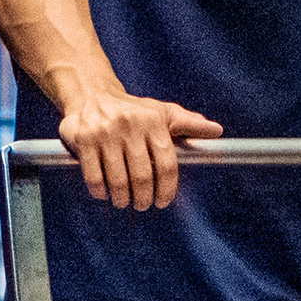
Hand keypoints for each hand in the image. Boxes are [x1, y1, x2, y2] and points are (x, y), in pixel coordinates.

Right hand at [57, 84, 222, 209]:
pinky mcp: (82, 140)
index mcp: (153, 121)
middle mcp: (129, 126)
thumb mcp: (162, 113)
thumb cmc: (133, 110)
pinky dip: (100, 192)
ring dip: (123, 199)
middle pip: (142, 176)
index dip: (167, 189)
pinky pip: (93, 176)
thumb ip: (189, 124)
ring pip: (118, 180)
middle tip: (143, 205)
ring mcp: (104, 133)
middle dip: (144, 198)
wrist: (90, 95)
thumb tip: (217, 131)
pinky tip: (105, 194)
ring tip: (124, 202)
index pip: (166, 164)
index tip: (163, 202)